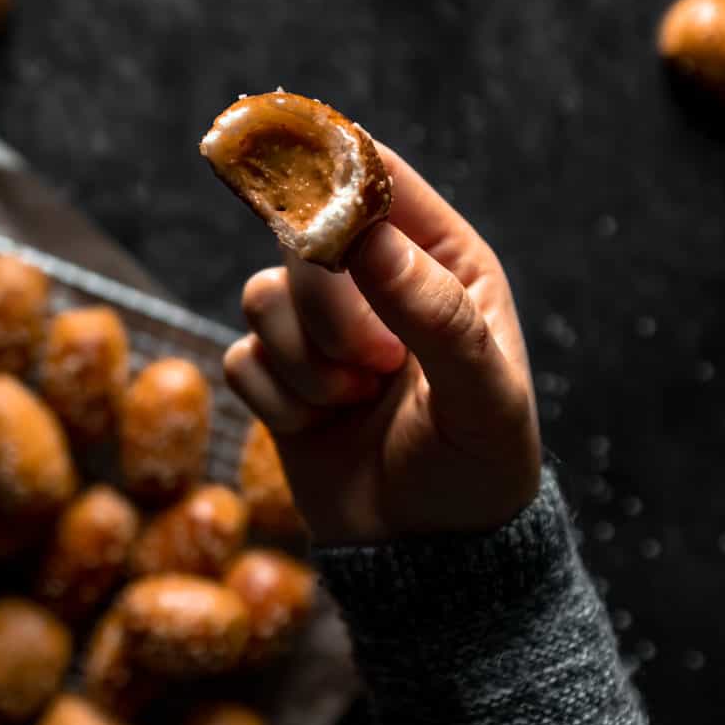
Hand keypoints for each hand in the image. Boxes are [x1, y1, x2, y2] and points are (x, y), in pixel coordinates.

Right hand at [223, 142, 539, 543]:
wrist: (428, 555)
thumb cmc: (477, 470)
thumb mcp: (483, 399)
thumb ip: (434, 314)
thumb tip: (365, 235)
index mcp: (441, 260)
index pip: (379, 177)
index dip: (334, 169)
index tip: (305, 190)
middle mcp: (375, 279)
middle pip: (302, 236)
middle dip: (328, 310)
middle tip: (376, 366)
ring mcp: (320, 325)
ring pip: (262, 296)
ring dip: (306, 365)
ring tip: (357, 404)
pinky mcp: (278, 371)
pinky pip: (241, 356)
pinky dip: (279, 401)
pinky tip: (323, 427)